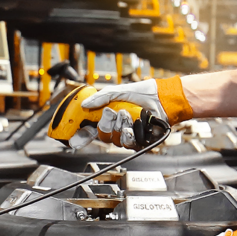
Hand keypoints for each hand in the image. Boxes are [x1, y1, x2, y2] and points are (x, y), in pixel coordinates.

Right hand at [69, 77, 193, 148]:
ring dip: (120, 126)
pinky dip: (131, 134)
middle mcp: (118, 128)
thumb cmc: (142, 93)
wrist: (162, 98)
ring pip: (116, 141)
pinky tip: (134, 125)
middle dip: (107, 125)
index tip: (74, 139)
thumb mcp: (118, 91)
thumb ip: (100, 97)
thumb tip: (84, 104)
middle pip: (103, 137)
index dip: (83, 135)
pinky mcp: (140, 141)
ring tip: (128, 114)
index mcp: (109, 117)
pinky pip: (130, 144)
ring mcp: (129, 136)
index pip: (92, 130)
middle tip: (112, 113)